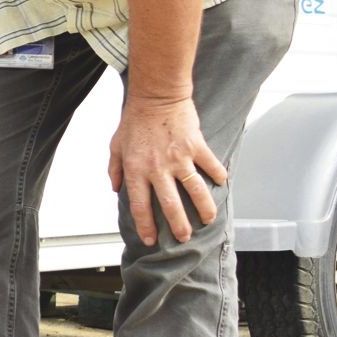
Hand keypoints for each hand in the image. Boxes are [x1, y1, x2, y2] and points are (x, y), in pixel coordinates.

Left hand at [108, 93, 225, 245]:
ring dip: (204, 209)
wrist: (156, 96)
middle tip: (184, 238)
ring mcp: (179, 158)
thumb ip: (114, 169)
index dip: (146, 226)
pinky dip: (219, 176)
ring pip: (196, 191)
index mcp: (136, 170)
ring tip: (208, 220)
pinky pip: (211, 166)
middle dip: (179, 226)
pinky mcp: (196, 146)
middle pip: (170, 205)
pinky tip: (222, 184)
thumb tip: (115, 189)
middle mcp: (157, 168)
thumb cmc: (134, 120)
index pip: (140, 206)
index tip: (151, 240)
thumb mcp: (115, 146)